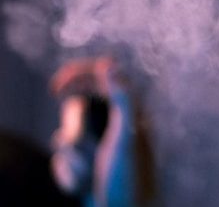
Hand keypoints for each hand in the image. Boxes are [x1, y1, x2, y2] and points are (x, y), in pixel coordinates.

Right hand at [50, 56, 152, 206]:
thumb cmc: (129, 179)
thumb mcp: (126, 136)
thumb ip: (122, 98)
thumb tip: (110, 64)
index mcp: (130, 111)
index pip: (101, 77)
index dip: (77, 75)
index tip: (55, 85)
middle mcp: (115, 124)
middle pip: (78, 107)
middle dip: (74, 128)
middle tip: (77, 143)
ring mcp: (98, 145)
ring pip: (67, 136)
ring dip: (73, 158)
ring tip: (89, 173)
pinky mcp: (87, 164)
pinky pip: (63, 160)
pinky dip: (69, 174)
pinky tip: (83, 186)